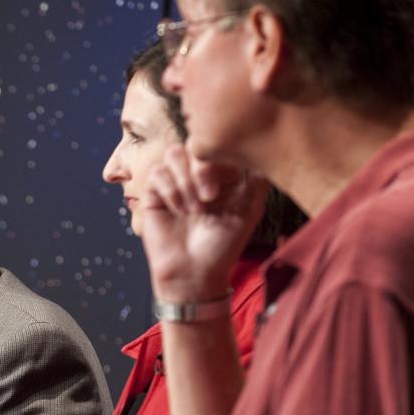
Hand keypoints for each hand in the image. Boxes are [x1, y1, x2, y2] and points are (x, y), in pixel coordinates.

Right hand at [141, 144, 267, 303]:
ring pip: (174, 153)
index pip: (219, 142)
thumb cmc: (224, 244)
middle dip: (203, 168)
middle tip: (210, 197)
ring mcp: (175, 181)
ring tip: (195, 209)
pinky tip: (179, 211)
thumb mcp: (250, 208)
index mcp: (223, 171)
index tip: (230, 184)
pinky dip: (171, 191)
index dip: (222, 155)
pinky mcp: (154, 193)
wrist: (193, 273)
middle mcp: (197, 172)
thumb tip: (259, 145)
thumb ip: (257, 175)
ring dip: (186, 180)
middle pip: (195, 141)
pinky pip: (158, 173)